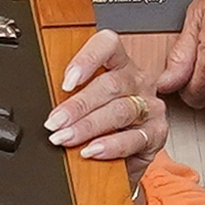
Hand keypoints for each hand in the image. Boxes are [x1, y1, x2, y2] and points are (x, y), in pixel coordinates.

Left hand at [46, 30, 169, 160]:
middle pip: (110, 85)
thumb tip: (47, 106)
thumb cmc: (101, 125)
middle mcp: (137, 81)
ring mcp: (150, 107)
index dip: (88, 59)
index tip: (66, 81)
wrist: (122, 159)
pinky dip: (110, 146)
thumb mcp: (84, 105)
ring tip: (66, 137)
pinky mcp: (157, 133)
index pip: (108, 46)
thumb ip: (69, 98)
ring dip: (88, 126)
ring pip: (120, 111)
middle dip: (78, 105)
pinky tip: (92, 150)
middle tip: (54, 122)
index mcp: (119, 64)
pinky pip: (134, 138)